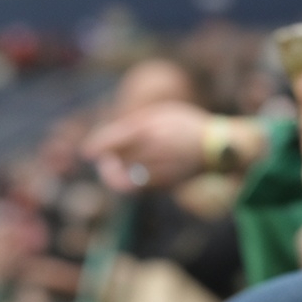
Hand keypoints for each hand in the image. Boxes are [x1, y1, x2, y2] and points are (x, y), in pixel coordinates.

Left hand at [82, 102, 212, 191]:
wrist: (216, 148)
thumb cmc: (184, 125)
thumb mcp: (161, 114)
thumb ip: (134, 124)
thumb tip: (106, 138)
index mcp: (150, 130)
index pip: (115, 141)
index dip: (98, 147)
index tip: (86, 152)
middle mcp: (153, 151)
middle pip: (118, 161)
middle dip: (106, 162)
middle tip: (101, 160)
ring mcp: (160, 170)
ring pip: (126, 179)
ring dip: (115, 175)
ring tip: (112, 168)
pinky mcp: (164, 185)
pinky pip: (139, 188)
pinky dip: (129, 183)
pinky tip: (129, 175)